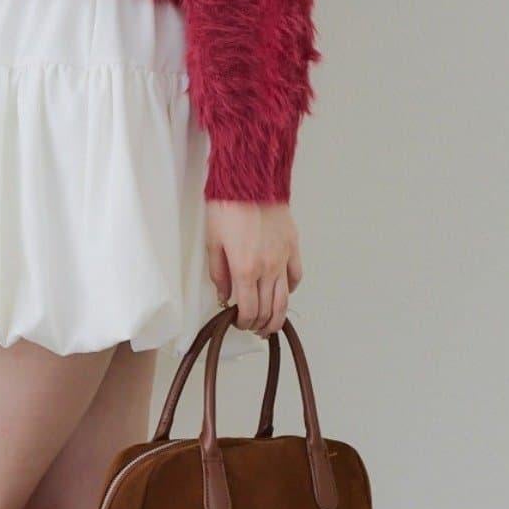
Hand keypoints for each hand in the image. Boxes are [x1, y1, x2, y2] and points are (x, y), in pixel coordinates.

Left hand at [206, 202, 302, 338]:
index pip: (248, 310)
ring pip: (285, 299)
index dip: (243, 323)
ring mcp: (283, 258)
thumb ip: (219, 274)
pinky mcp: (293, 246)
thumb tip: (224, 296)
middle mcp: (268, 268)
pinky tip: (283, 292)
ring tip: (271, 324)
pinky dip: (290, 289)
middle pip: (268, 309)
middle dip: (260, 324)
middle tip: (254, 328)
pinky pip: (296, 276)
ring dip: (278, 316)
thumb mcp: (213, 243)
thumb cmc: (227, 207)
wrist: (251, 180)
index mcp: (245, 269)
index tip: (238, 323)